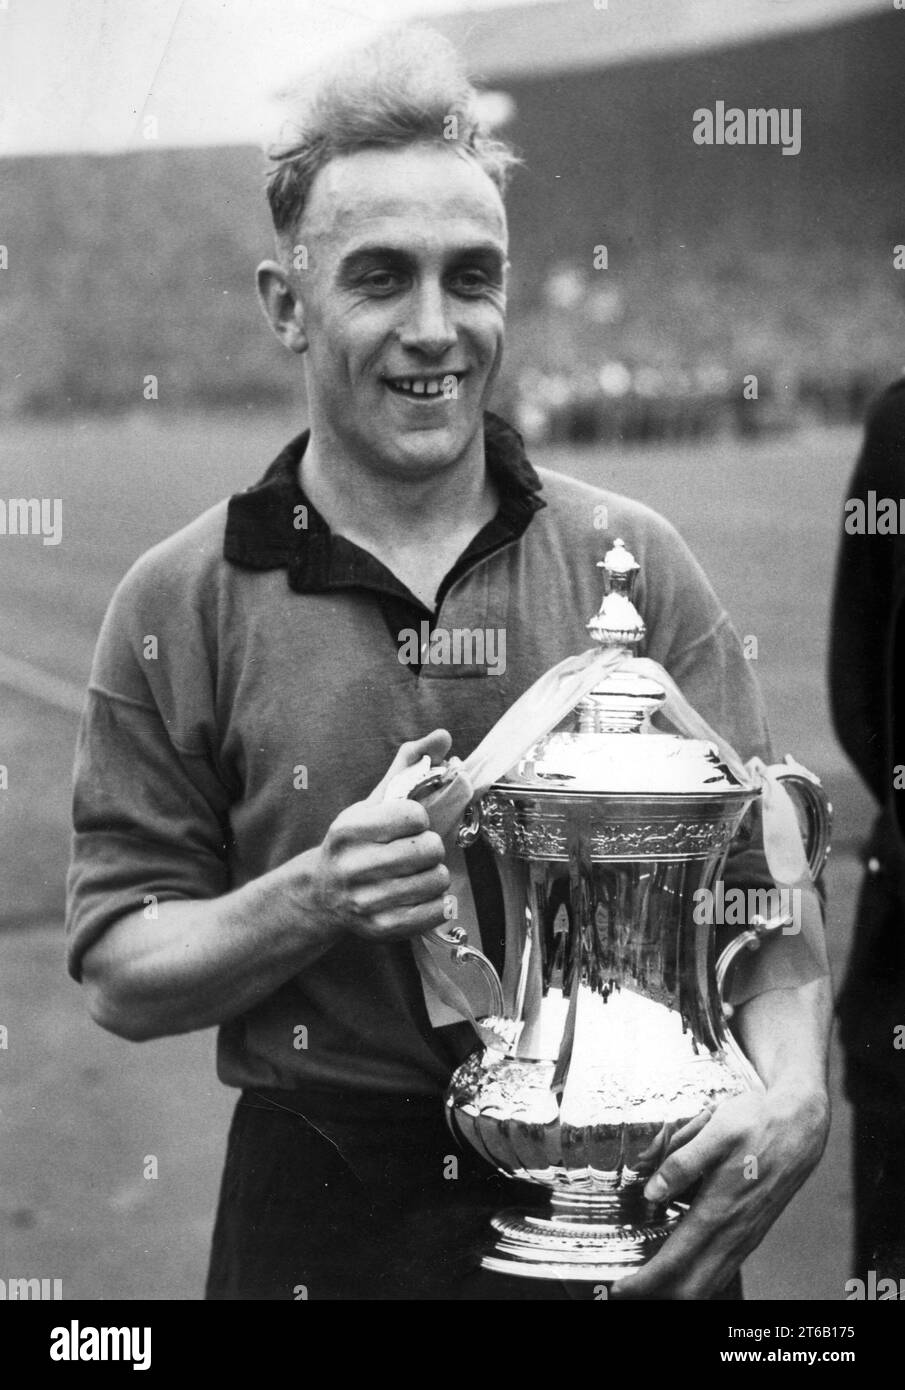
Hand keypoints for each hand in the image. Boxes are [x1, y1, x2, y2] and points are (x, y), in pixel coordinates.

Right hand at [309, 730, 453, 942]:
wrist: (322, 894)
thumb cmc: (356, 842)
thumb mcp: (374, 801)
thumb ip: (409, 764)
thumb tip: (443, 736)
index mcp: (349, 828)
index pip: (413, 815)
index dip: (420, 818)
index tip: (409, 823)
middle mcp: (352, 866)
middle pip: (428, 849)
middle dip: (432, 846)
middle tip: (420, 849)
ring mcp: (365, 901)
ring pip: (437, 881)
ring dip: (436, 874)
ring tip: (419, 872)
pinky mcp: (380, 929)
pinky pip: (435, 912)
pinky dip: (439, 903)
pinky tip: (423, 895)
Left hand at [609, 1082, 829, 1299]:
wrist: (800, 1127)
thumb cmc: (758, 1124)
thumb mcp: (716, 1130)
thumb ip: (682, 1163)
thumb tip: (652, 1191)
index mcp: (718, 1211)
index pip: (674, 1263)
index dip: (644, 1282)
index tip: (620, 1288)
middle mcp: (733, 1233)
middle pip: (692, 1289)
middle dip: (657, 1296)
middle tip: (628, 1290)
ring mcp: (745, 1237)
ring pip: (709, 1285)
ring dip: (677, 1292)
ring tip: (649, 1285)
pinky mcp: (751, 1233)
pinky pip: (722, 1272)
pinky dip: (698, 1282)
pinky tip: (683, 1270)